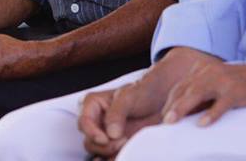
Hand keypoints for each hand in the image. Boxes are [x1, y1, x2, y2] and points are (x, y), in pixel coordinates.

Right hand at [78, 47, 214, 157]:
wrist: (162, 100)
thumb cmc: (143, 92)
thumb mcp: (128, 96)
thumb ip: (116, 112)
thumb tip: (110, 134)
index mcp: (93, 106)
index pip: (84, 122)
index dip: (91, 132)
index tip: (105, 138)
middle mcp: (97, 122)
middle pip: (89, 141)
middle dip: (103, 145)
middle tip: (122, 141)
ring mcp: (106, 135)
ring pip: (98, 151)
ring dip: (109, 153)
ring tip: (127, 145)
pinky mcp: (117, 146)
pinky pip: (109, 157)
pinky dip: (114, 159)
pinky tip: (123, 157)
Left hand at [159, 57, 245, 126]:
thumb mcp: (221, 86)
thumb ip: (204, 96)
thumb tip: (186, 114)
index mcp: (205, 70)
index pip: (180, 87)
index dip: (169, 102)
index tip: (161, 118)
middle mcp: (210, 72)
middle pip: (184, 89)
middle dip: (171, 106)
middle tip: (161, 123)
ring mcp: (224, 81)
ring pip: (197, 94)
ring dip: (181, 108)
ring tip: (171, 122)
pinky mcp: (237, 91)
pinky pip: (221, 104)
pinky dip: (211, 114)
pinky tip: (202, 125)